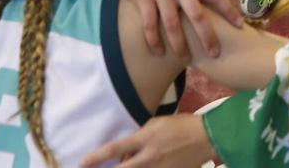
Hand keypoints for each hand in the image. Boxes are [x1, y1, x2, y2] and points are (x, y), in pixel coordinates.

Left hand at [79, 114, 212, 167]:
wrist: (206, 137)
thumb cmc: (180, 125)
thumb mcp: (156, 124)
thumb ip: (139, 138)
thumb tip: (125, 154)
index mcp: (145, 139)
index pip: (114, 149)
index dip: (96, 157)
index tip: (82, 163)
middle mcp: (149, 157)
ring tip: (131, 162)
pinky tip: (147, 165)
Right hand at [103, 0, 241, 57]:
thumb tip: (210, 7)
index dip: (229, 11)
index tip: (240, 26)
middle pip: (197, 15)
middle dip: (207, 36)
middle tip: (215, 54)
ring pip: (173, 24)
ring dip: (180, 44)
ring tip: (185, 60)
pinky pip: (150, 24)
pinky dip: (154, 40)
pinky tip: (158, 52)